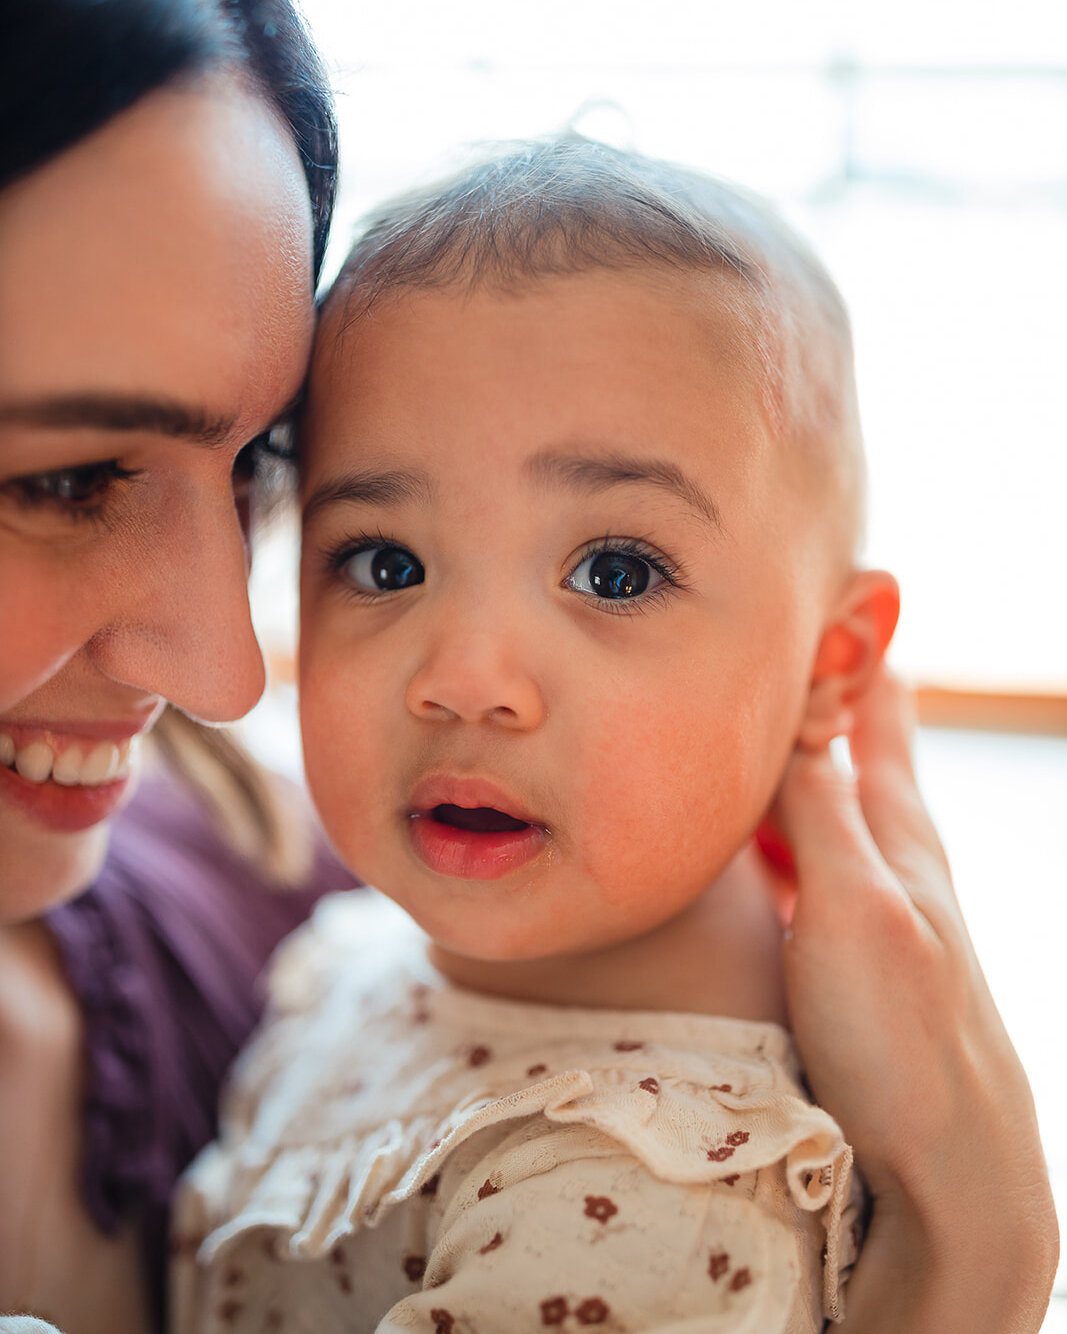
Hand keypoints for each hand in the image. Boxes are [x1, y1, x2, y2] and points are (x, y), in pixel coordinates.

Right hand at [772, 666, 1057, 1331]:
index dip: (852, 648)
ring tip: (792, 709)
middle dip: (836, 686)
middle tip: (813, 630)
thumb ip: (824, 812)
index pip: (874, 711)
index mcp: (900, 834)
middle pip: (866, 747)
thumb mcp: (856, 912)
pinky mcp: (865, 955)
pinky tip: (786, 831)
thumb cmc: (908, 1043)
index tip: (837, 584)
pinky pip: (827, 857)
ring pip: (845, 801)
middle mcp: (900, 859)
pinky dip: (801, 817)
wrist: (957, 1172)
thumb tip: (795, 707)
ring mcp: (886, 908)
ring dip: (817, 749)